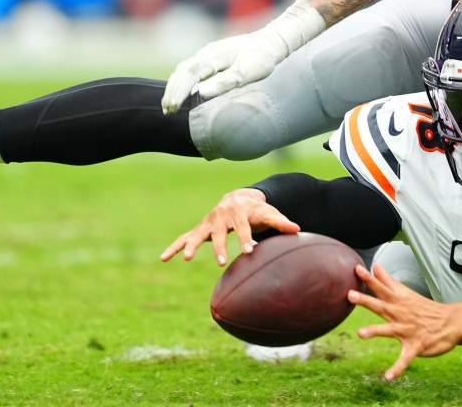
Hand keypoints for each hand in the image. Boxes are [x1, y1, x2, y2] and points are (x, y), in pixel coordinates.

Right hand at [159, 188, 299, 264]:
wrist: (239, 198)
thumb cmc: (258, 210)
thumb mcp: (270, 214)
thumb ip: (281, 222)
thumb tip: (297, 229)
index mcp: (239, 212)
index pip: (244, 227)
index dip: (246, 238)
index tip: (250, 250)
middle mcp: (221, 216)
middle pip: (220, 232)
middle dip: (220, 246)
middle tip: (222, 262)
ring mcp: (208, 223)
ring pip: (197, 235)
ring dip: (191, 246)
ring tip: (185, 258)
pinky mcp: (200, 229)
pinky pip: (184, 238)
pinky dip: (174, 247)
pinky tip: (163, 258)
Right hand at [162, 0, 324, 114]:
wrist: (272, 41)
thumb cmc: (262, 58)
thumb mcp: (247, 73)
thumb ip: (225, 82)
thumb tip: (201, 93)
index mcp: (213, 56)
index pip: (188, 75)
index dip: (178, 91)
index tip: (171, 107)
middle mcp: (207, 53)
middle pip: (182, 72)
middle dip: (172, 92)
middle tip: (166, 111)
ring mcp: (208, 54)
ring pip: (184, 70)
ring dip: (175, 87)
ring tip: (170, 106)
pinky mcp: (212, 57)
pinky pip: (191, 69)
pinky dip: (182, 82)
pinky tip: (182, 93)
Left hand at [348, 263, 460, 380]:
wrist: (451, 323)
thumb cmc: (424, 308)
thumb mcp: (406, 293)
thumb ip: (388, 281)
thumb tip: (375, 266)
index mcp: (398, 302)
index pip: (382, 287)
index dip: (369, 279)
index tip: (356, 269)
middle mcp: (401, 314)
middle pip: (381, 305)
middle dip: (366, 300)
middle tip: (350, 295)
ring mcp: (408, 330)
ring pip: (389, 330)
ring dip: (375, 331)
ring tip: (360, 333)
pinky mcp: (416, 346)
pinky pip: (405, 358)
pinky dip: (397, 368)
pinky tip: (388, 377)